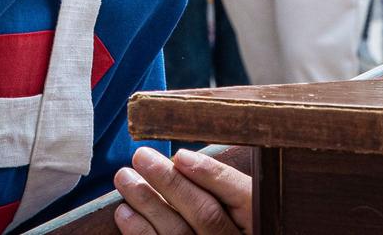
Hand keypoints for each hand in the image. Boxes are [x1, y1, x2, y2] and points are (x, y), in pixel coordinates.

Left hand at [113, 146, 252, 234]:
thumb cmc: (224, 223)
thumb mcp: (237, 206)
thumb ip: (222, 187)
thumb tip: (183, 160)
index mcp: (258, 223)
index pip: (243, 196)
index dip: (211, 174)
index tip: (180, 155)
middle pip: (205, 214)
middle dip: (170, 182)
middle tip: (141, 156)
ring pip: (178, 233)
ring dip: (147, 202)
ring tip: (124, 177)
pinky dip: (139, 231)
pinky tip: (124, 212)